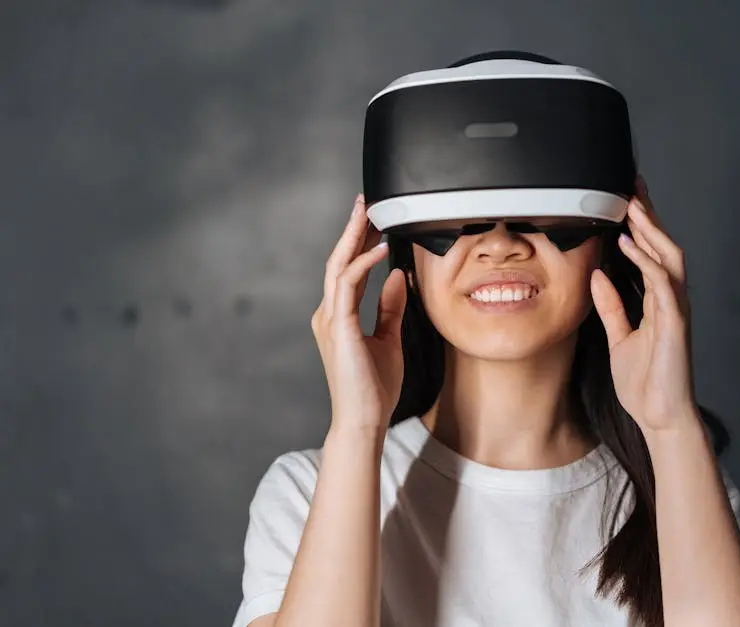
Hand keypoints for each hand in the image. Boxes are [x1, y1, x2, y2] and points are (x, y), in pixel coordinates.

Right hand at [311, 194, 407, 434]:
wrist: (364, 420)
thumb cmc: (374, 388)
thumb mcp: (389, 339)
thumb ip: (390, 307)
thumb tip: (397, 276)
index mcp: (339, 316)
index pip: (348, 269)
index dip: (359, 242)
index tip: (373, 220)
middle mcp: (329, 314)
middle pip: (339, 260)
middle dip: (352, 229)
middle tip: (365, 202)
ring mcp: (330, 319)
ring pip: (339, 266)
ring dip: (354, 237)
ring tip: (369, 214)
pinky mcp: (339, 327)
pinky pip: (349, 285)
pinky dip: (363, 264)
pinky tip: (380, 250)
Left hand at [590, 176, 698, 433]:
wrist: (660, 417)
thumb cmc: (645, 382)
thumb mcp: (619, 337)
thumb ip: (612, 306)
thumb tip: (599, 275)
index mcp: (658, 301)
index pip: (650, 253)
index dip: (640, 225)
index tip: (625, 199)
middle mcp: (670, 300)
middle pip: (663, 246)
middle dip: (649, 215)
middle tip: (631, 186)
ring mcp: (675, 310)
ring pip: (668, 257)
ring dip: (650, 229)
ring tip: (631, 205)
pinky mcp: (674, 324)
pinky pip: (662, 284)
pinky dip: (646, 261)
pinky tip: (630, 244)